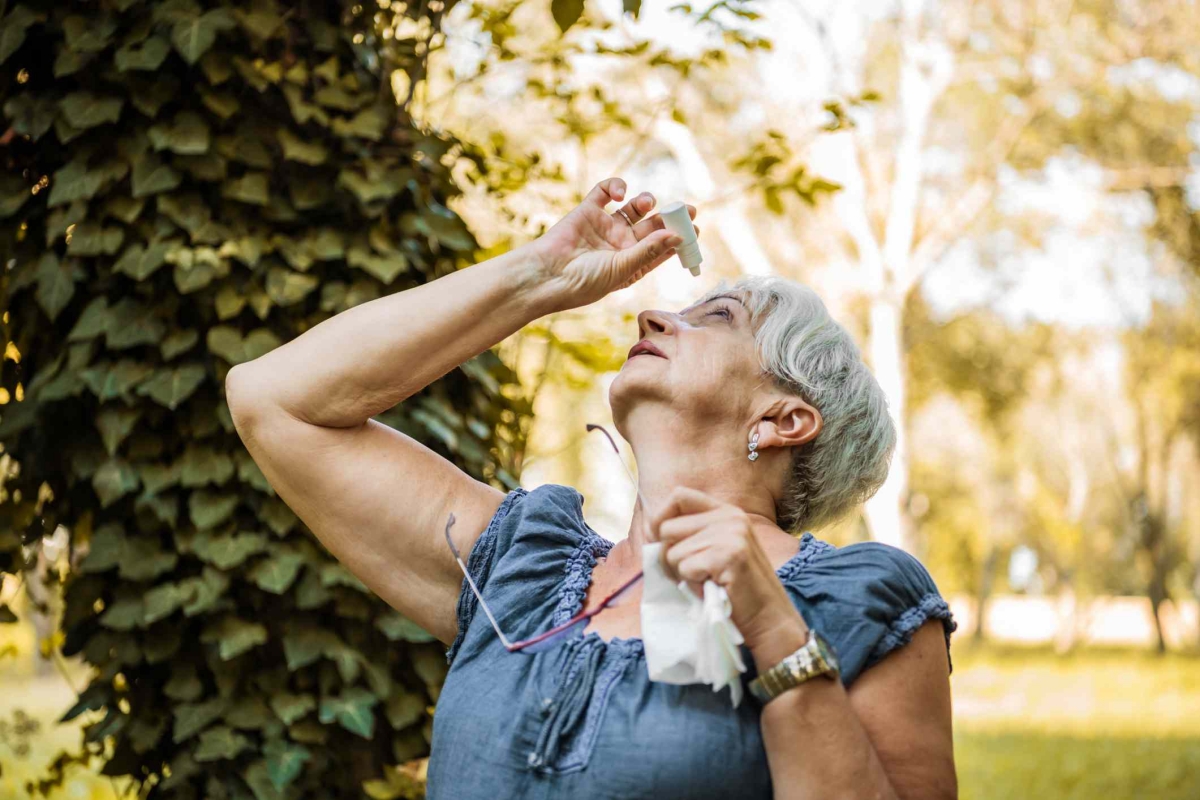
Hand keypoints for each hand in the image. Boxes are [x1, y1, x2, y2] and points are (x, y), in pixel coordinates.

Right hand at [531, 177, 699, 310]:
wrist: (548, 274)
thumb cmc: (585, 280)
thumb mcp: (623, 269)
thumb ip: (649, 250)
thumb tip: (678, 236)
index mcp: (632, 264)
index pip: (661, 249)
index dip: (679, 238)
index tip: (695, 230)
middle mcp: (621, 245)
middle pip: (653, 226)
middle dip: (669, 217)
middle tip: (687, 209)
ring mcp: (605, 227)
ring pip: (633, 208)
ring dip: (645, 202)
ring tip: (646, 203)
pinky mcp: (588, 210)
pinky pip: (605, 192)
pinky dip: (615, 186)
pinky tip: (619, 193)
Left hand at [648, 487, 808, 659]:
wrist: (769, 619)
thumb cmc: (735, 590)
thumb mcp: (716, 550)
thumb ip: (691, 535)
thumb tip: (649, 529)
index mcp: (727, 512)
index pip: (679, 496)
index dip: (660, 516)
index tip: (657, 539)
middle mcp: (730, 517)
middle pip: (667, 528)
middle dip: (669, 557)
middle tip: (693, 575)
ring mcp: (731, 534)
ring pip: (672, 552)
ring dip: (683, 575)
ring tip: (708, 582)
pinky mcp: (729, 554)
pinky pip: (684, 568)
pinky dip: (693, 585)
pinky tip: (714, 588)